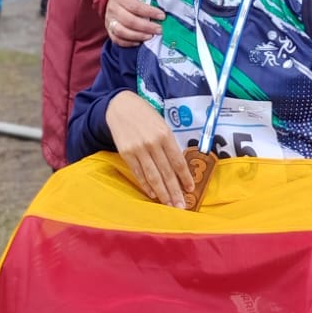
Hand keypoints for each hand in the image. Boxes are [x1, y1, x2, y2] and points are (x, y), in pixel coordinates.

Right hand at [105, 0, 163, 46]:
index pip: (135, 6)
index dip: (149, 12)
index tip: (162, 15)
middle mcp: (113, 8)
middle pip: (129, 21)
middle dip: (146, 27)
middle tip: (160, 29)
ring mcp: (110, 20)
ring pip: (122, 32)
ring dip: (138, 36)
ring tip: (151, 36)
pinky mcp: (109, 28)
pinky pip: (117, 39)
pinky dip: (128, 43)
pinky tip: (140, 42)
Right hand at [106, 92, 194, 208]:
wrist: (120, 106)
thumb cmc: (145, 115)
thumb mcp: (162, 124)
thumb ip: (169, 143)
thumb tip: (178, 166)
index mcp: (165, 134)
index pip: (178, 161)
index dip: (185, 177)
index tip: (190, 189)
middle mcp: (152, 143)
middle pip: (167, 172)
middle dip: (175, 191)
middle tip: (181, 206)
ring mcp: (138, 149)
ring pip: (153, 176)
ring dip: (162, 193)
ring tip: (169, 204)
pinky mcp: (126, 153)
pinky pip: (138, 173)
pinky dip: (146, 185)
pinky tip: (152, 194)